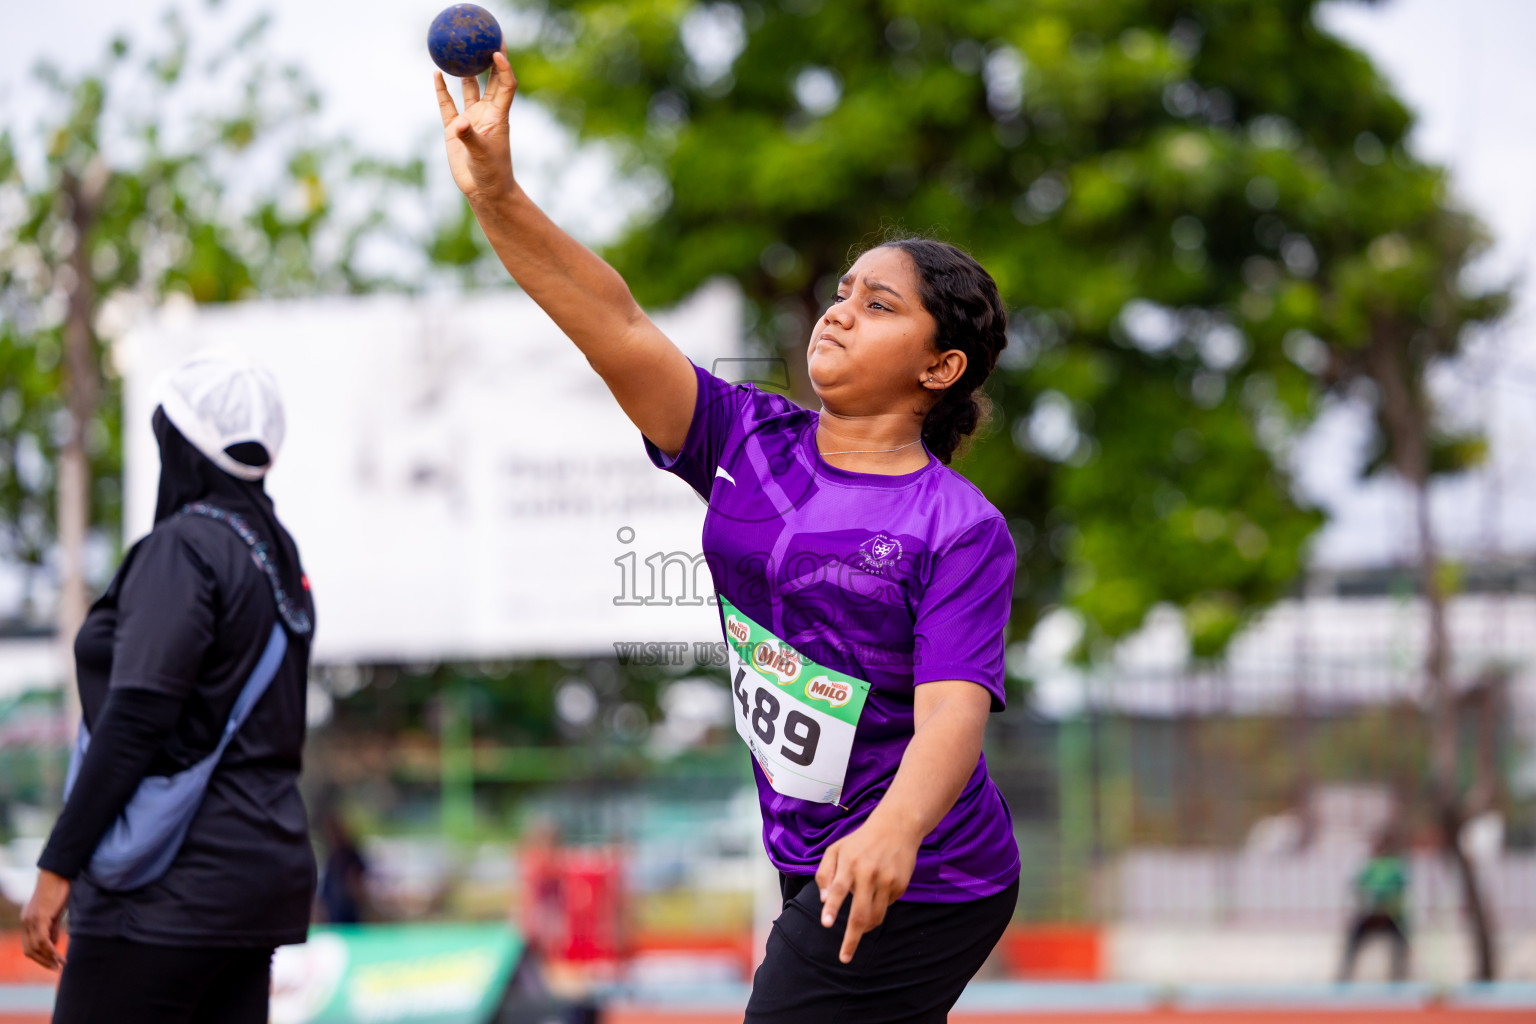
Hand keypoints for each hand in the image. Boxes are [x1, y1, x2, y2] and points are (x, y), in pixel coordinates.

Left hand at [21, 869, 69, 970]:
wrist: (57, 872)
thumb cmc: (58, 889)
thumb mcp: (55, 912)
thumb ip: (52, 928)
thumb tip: (53, 943)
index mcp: (28, 921)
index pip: (29, 946)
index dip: (39, 957)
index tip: (52, 963)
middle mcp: (26, 922)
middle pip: (29, 951)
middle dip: (43, 962)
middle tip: (56, 969)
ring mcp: (31, 920)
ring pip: (36, 947)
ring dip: (49, 959)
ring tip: (61, 965)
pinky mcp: (40, 917)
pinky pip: (43, 940)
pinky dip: (51, 951)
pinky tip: (60, 956)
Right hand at [434, 50, 517, 203]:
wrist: (484, 190)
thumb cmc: (491, 174)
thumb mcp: (482, 155)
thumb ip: (470, 138)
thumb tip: (460, 124)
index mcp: (498, 116)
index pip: (505, 85)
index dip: (503, 68)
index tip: (497, 52)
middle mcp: (486, 113)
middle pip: (491, 80)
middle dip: (491, 59)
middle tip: (488, 36)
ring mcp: (471, 119)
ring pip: (469, 89)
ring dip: (467, 70)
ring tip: (461, 49)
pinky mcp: (455, 129)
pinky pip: (447, 104)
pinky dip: (442, 90)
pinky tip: (436, 73)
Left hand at [814, 814, 919, 963]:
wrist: (897, 827)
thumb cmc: (860, 841)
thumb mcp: (836, 849)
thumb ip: (825, 874)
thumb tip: (823, 901)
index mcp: (850, 863)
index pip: (838, 888)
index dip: (832, 907)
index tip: (826, 924)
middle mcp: (869, 873)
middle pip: (860, 914)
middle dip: (851, 939)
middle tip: (844, 957)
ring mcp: (887, 881)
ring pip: (875, 917)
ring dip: (864, 929)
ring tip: (858, 930)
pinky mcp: (900, 886)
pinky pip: (886, 907)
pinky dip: (877, 908)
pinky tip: (875, 894)